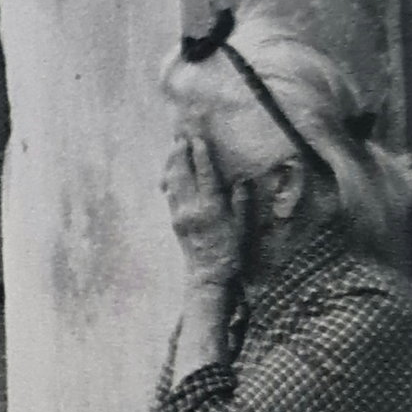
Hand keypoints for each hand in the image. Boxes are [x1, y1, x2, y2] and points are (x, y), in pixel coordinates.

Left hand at [162, 134, 246, 288]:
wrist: (209, 273)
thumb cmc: (231, 250)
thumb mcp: (242, 226)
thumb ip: (241, 202)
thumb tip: (240, 180)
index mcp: (211, 207)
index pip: (204, 175)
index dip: (200, 155)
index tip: (197, 139)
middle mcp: (192, 208)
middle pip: (182, 174)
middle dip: (180, 154)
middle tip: (180, 137)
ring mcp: (180, 214)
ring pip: (172, 182)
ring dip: (172, 164)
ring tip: (174, 149)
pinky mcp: (174, 220)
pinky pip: (170, 195)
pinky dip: (170, 180)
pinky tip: (170, 172)